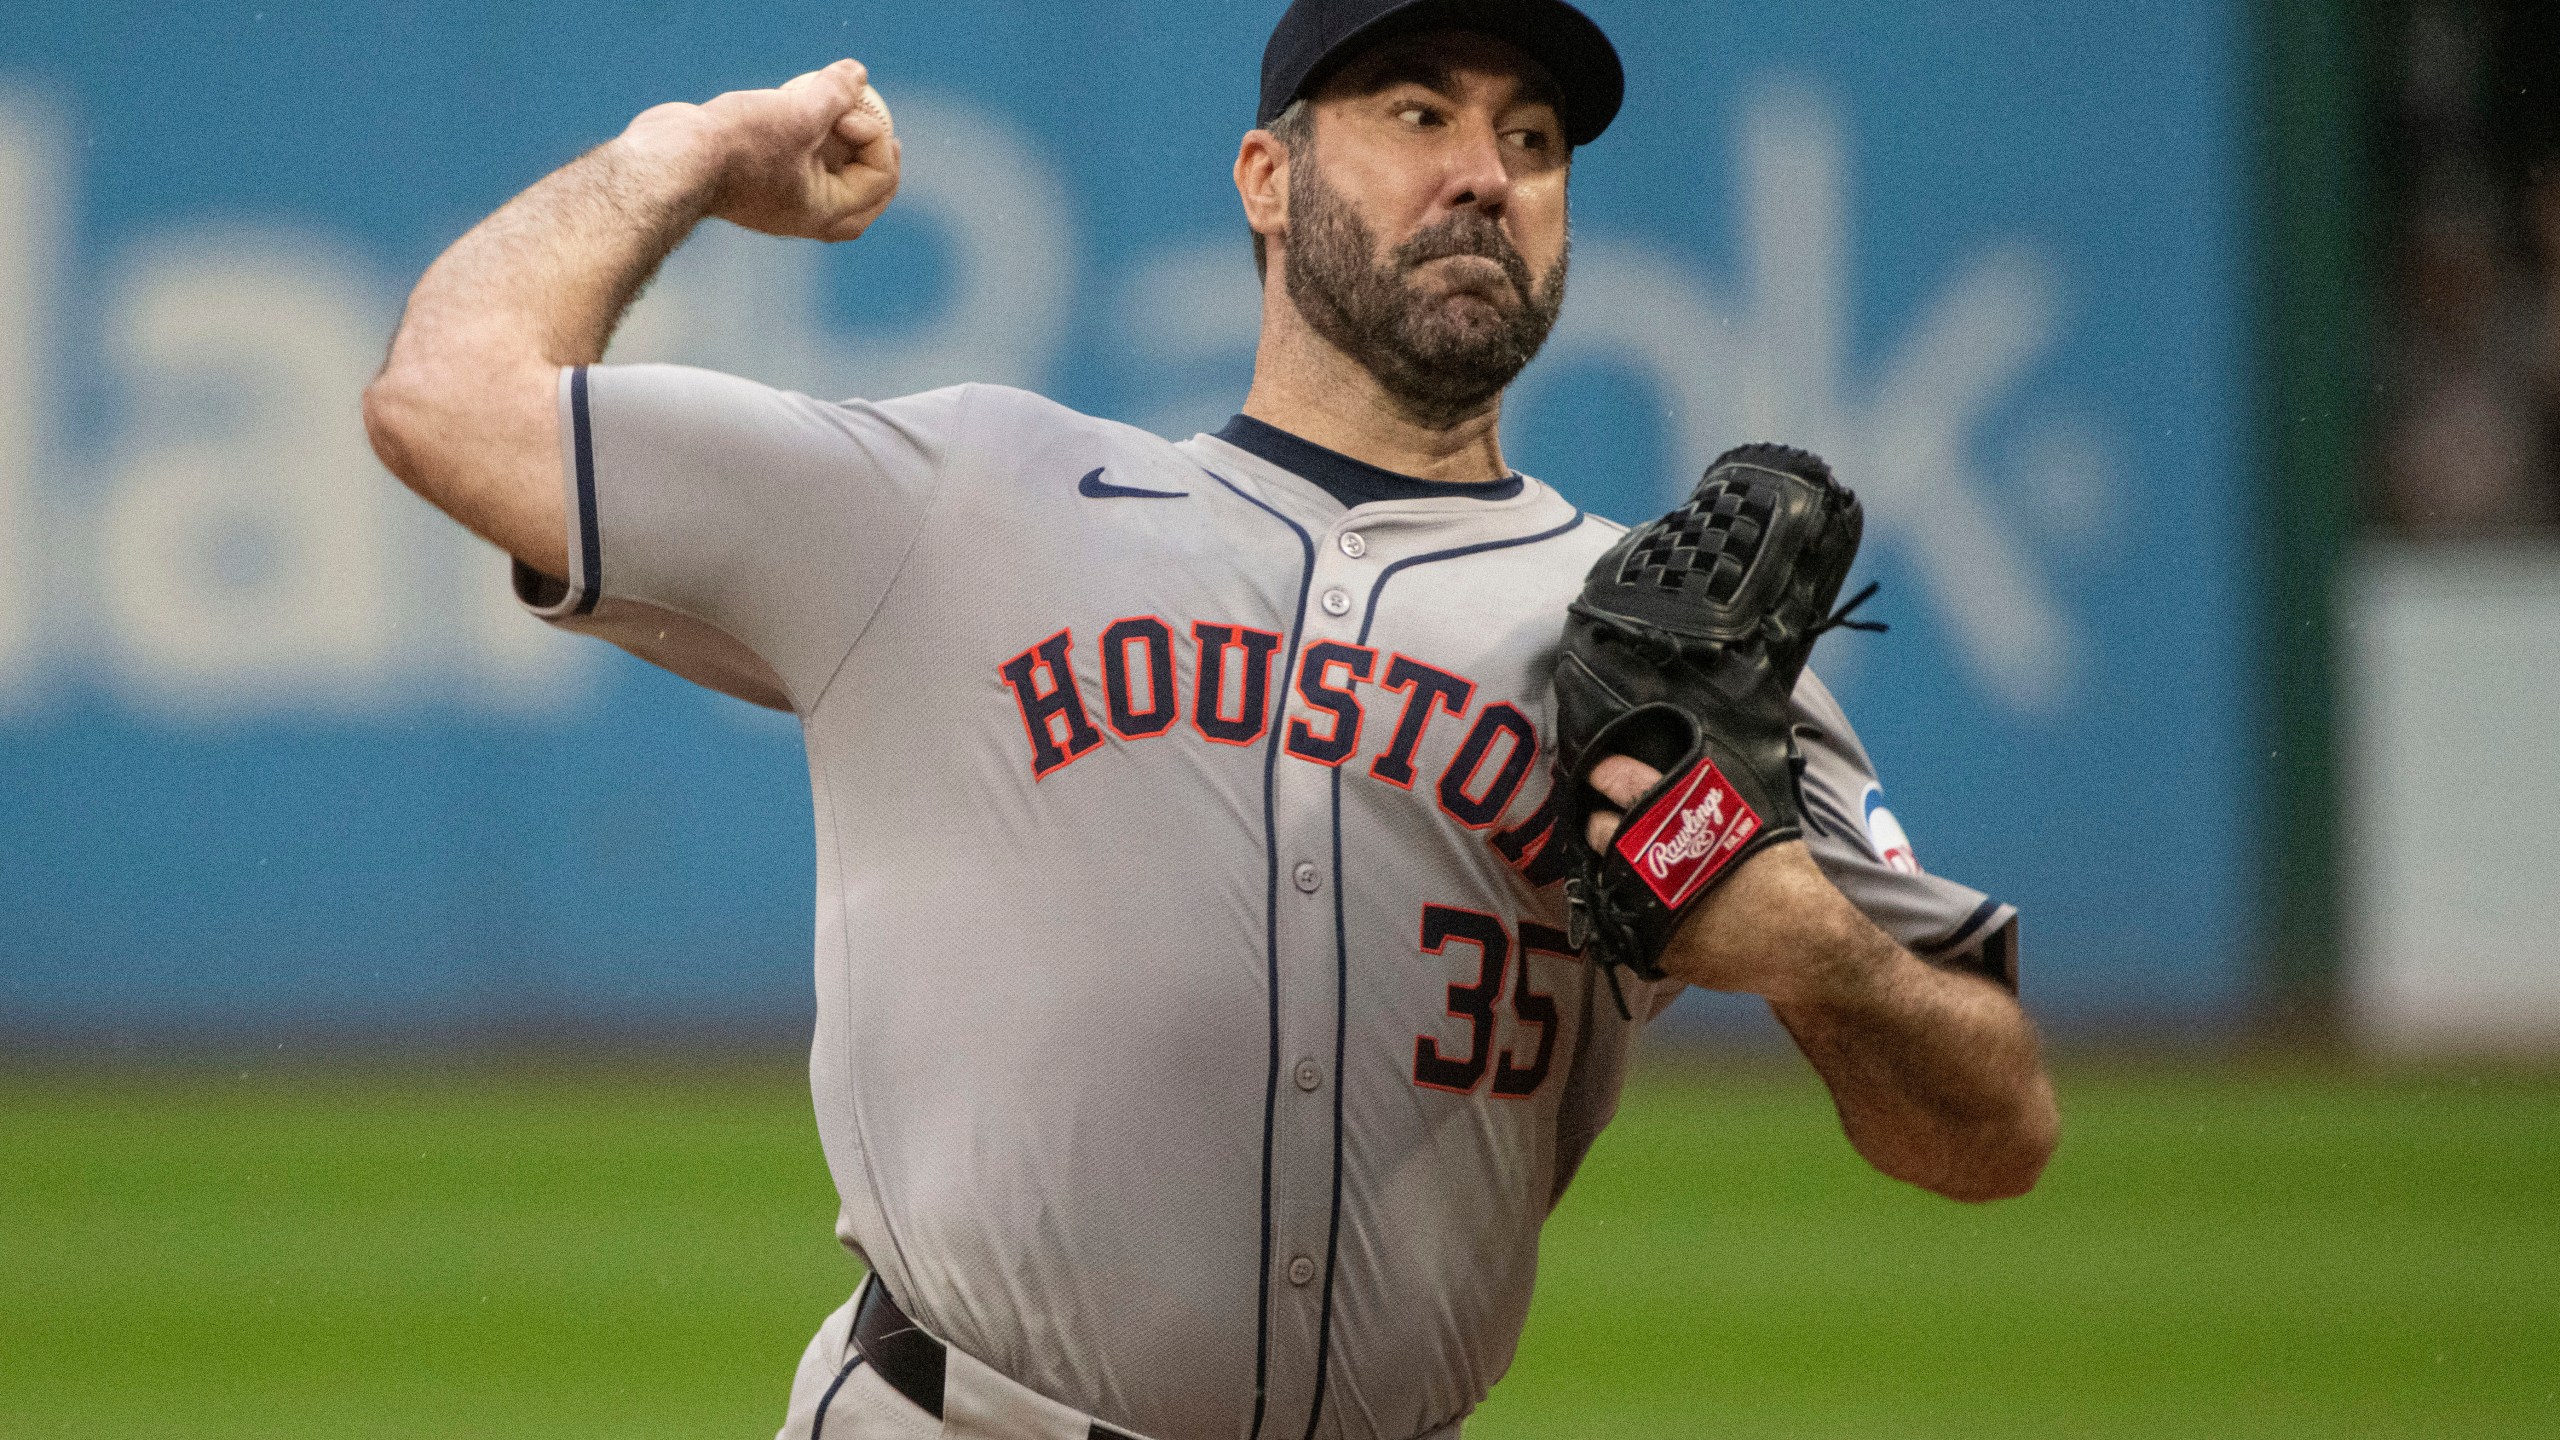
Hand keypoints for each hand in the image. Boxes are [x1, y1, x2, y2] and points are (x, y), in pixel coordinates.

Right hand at [619, 58, 900, 241]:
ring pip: (826, 176)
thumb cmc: (737, 146)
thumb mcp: (799, 113)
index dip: (875, 135)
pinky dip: (803, 137)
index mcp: (826, 213)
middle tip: (882, 126)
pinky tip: (794, 105)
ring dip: (836, 143)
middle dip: (875, 157)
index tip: (845, 110)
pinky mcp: (754, 180)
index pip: (879, 179)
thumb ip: (835, 93)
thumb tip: (858, 73)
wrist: (672, 158)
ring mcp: (779, 200)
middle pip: (862, 193)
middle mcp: (806, 215)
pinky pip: (793, 162)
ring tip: (833, 107)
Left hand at [1582, 754, 1874, 999]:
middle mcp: (1654, 855)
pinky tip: (1645, 904)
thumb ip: (1710, 796)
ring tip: (1629, 864)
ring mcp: (1646, 901)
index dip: (1605, 774)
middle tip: (1610, 824)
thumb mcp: (1751, 814)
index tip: (1596, 772)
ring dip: (1612, 867)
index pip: (1625, 782)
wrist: (1801, 941)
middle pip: (1601, 830)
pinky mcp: (1648, 941)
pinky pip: (1623, 918)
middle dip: (1601, 825)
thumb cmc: (1784, 874)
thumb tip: (1691, 777)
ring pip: (1605, 875)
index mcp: (1682, 816)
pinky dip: (1630, 908)